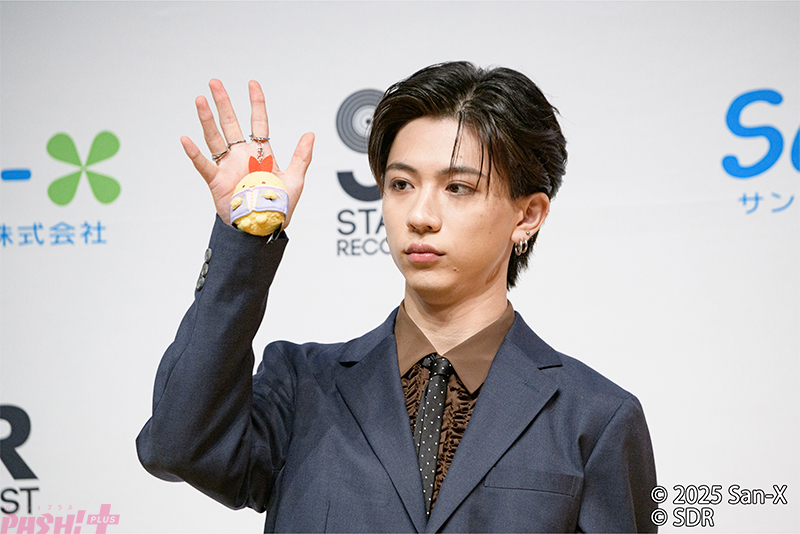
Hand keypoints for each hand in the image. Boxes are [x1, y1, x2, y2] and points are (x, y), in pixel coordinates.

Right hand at [181, 79, 314, 227]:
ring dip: (207, 119)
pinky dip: (194, 153)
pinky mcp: (217, 181)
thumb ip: (302, 156)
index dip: (256, 103)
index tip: (252, 84)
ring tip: (200, 100)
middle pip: (231, 123)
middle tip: (215, 83)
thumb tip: (310, 135)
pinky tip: (186, 140)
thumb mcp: (295, 179)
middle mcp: (242, 156)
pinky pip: (203, 164)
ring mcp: (228, 167)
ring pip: (215, 137)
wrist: (263, 227)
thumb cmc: (278, 206)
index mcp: (261, 153)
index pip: (258, 122)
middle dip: (224, 103)